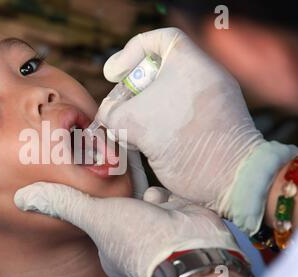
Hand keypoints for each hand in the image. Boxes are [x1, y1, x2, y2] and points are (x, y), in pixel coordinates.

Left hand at [14, 183, 242, 276]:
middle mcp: (131, 237)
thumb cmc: (139, 238)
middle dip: (115, 189)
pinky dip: (160, 188)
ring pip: (139, 196)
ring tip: (129, 166)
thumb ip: (62, 203)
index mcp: (108, 244)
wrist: (193, 245)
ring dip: (137, 185)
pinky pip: (163, 193)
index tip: (86, 180)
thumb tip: (22, 197)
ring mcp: (156, 226)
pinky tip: (157, 184)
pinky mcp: (177, 213)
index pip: (92, 215)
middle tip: (108, 165)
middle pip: (116, 204)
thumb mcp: (94, 216)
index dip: (90, 200)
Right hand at [99, 27, 296, 233]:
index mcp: (188, 64)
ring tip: (128, 133)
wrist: (226, 178)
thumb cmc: (183, 142)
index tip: (112, 74)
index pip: (157, 40)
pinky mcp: (200, 124)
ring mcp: (200, 103)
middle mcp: (197, 78)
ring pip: (157, 98)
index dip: (129, 52)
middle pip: (152, 72)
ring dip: (137, 114)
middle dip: (129, 92)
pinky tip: (141, 145)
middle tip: (117, 109)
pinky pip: (168, 116)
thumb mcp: (136, 123)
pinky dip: (151, 128)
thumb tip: (108, 114)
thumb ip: (113, 113)